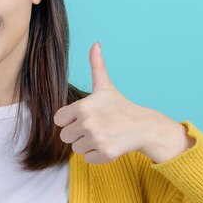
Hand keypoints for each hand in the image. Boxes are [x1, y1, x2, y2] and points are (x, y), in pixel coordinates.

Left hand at [54, 42, 195, 164]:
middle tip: (95, 126)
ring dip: (87, 143)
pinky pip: (87, 158)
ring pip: (75, 148)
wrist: (143, 126)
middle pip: (65, 136)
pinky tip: (108, 143)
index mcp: (84, 107)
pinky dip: (96, 154)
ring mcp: (97, 139)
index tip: (83, 115)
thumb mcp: (105, 86)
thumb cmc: (120, 106)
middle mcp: (88, 123)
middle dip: (77, 132)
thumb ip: (97, 66)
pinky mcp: (105, 153)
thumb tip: (95, 44)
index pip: (58, 120)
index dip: (69, 118)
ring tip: (102, 134)